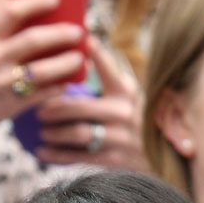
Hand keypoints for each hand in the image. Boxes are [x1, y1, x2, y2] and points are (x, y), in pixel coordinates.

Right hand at [0, 0, 85, 162]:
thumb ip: (5, 41)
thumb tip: (43, 26)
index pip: (13, 11)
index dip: (37, 0)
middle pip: (34, 39)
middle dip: (62, 33)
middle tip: (78, 32)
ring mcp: (1, 85)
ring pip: (43, 69)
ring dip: (67, 62)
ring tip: (78, 58)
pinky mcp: (9, 107)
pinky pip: (42, 94)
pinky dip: (58, 88)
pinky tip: (66, 83)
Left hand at [34, 36, 147, 170]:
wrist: (164, 156)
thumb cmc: (138, 121)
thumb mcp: (132, 97)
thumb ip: (111, 80)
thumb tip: (83, 54)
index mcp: (126, 92)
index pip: (107, 70)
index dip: (94, 55)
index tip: (78, 44)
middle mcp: (124, 111)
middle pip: (80, 106)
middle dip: (55, 107)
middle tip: (39, 110)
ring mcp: (120, 136)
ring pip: (78, 133)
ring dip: (54, 133)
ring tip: (42, 131)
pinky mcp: (114, 158)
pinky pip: (79, 156)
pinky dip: (57, 155)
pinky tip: (42, 152)